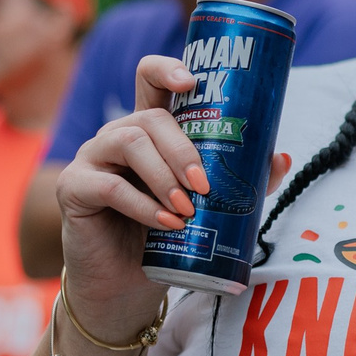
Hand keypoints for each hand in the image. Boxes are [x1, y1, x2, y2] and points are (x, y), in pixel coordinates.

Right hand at [54, 54, 291, 329]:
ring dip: (164, 175)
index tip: (191, 82)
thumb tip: (280, 158)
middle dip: (182, 149)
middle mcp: (117, 136)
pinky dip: (143, 205)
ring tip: (187, 208)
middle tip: (204, 185)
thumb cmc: (167, 239)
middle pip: (149, 118)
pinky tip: (166, 223)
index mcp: (150, 131)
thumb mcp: (209, 207)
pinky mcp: (74, 189)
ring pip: (128, 142)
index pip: (149, 79)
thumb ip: (242, 181)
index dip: (167, 70)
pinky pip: (108, 185)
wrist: (126, 286)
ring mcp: (92, 158)